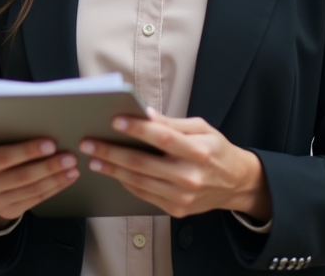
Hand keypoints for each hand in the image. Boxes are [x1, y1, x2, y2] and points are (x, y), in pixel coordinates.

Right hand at [0, 138, 79, 229]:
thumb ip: (8, 135)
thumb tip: (40, 125)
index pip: (3, 157)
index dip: (28, 151)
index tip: (51, 144)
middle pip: (20, 176)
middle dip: (48, 166)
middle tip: (70, 157)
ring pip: (31, 190)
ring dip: (55, 179)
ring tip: (73, 169)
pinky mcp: (7, 211)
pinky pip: (35, 200)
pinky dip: (54, 189)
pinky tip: (66, 179)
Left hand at [79, 110, 270, 220]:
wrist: (235, 184)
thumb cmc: (216, 151)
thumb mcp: (202, 129)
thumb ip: (173, 123)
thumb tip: (146, 115)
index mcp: (199, 151)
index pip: (163, 138)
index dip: (138, 129)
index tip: (115, 120)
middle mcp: (190, 175)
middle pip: (143, 163)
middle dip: (112, 152)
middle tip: (90, 143)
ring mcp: (182, 196)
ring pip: (139, 181)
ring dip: (113, 170)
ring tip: (94, 158)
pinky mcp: (176, 209)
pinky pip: (144, 195)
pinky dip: (126, 183)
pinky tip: (113, 172)